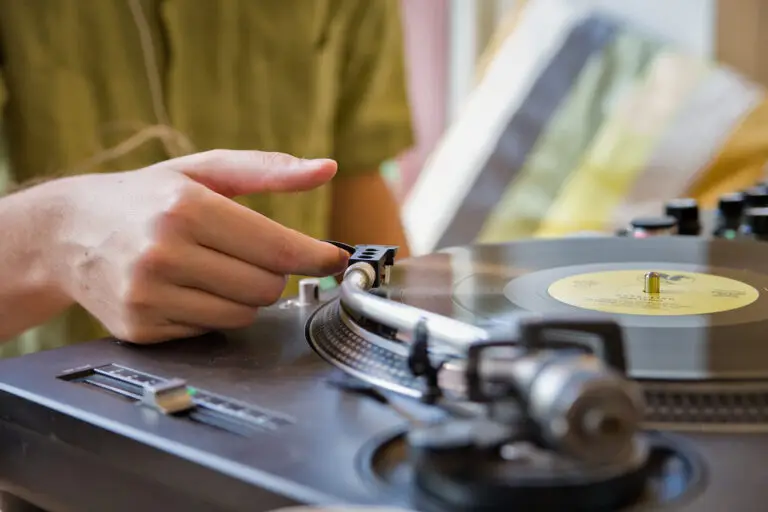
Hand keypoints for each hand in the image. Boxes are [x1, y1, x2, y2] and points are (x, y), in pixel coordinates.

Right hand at [52, 150, 348, 343]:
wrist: (65, 232)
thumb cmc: (144, 197)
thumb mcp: (202, 171)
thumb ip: (268, 169)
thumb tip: (326, 169)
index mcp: (186, 208)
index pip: (277, 248)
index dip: (316, 257)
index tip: (334, 259)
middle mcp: (164, 253)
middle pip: (266, 287)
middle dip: (274, 274)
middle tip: (255, 257)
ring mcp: (148, 296)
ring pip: (243, 314)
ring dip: (246, 296)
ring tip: (216, 269)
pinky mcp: (140, 328)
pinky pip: (210, 330)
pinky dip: (212, 312)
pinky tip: (187, 288)